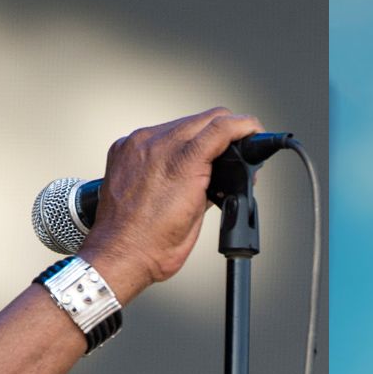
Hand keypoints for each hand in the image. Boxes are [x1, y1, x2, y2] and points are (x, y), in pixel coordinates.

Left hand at [76, 107, 263, 297]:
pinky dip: (169, 143)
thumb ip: (213, 181)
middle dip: (223, 129)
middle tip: (232, 147)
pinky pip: (155, 134)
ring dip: (196, 136)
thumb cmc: (156, 244)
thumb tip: (223, 168)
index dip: (244, 125)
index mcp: (182, 162)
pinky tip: (174, 162)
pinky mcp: (123, 149)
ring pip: (179, 124)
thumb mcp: (198, 212)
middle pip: (203, 119)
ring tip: (202, 159)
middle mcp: (157, 146)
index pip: (221, 126)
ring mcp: (137, 145)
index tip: (253, 129)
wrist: (119, 254)